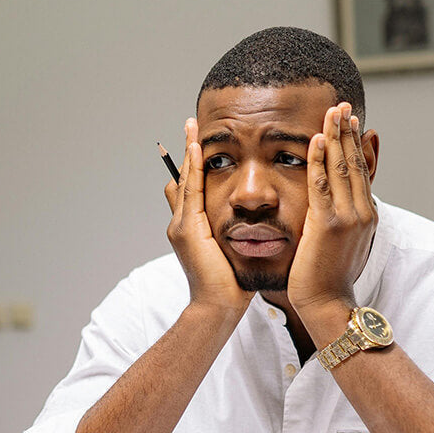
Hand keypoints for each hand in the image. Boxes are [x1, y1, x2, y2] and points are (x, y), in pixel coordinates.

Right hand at [164, 117, 252, 313]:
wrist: (219, 307)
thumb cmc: (231, 285)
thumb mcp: (235, 253)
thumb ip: (237, 234)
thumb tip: (254, 221)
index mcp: (191, 229)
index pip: (190, 188)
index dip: (193, 165)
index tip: (200, 142)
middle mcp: (180, 224)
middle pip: (181, 179)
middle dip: (186, 152)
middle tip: (191, 124)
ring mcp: (180, 226)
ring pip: (184, 180)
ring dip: (188, 153)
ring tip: (192, 127)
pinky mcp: (187, 229)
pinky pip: (191, 191)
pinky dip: (193, 169)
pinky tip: (199, 150)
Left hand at [287, 103, 377, 334]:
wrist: (328, 305)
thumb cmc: (326, 278)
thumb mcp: (338, 243)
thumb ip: (337, 218)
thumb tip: (335, 204)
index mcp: (365, 215)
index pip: (360, 170)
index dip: (354, 143)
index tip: (349, 119)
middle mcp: (361, 212)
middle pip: (354, 162)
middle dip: (347, 131)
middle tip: (341, 104)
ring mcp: (347, 217)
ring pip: (341, 168)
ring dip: (335, 136)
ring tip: (331, 112)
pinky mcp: (327, 225)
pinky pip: (321, 185)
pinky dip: (318, 160)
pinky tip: (314, 139)